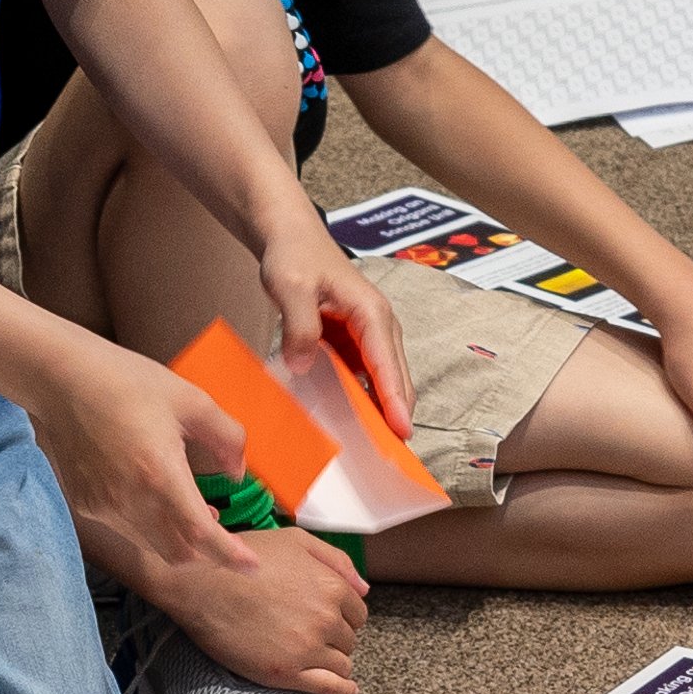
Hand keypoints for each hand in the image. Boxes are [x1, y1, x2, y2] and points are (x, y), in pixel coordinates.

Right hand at [35, 344, 364, 693]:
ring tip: (190, 505)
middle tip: (223, 529)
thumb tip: (237, 473)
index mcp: (159, 473)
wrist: (62, 379)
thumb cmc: (127, 381)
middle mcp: (129, 500)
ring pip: (153, 544)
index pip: (200, 534)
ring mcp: (104, 506)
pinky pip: (128, 528)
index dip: (229, 555)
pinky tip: (152, 493)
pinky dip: (150, 523)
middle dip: (207, 550)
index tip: (251, 565)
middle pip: (179, 552)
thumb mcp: (191, 400)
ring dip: (178, 536)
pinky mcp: (87, 505)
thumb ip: (227, 438)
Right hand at [166, 522, 371, 693]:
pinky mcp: (285, 673)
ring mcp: (307, 648)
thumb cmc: (243, 556)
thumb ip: (336, 561)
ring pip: (341, 664)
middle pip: (348, 639)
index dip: (342, 616)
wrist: (199, 581)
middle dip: (335, 638)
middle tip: (310, 635)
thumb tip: (364, 588)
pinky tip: (346, 691)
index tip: (326, 619)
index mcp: (331, 586)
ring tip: (318, 660)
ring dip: (334, 662)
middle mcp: (325, 619)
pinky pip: (329, 688)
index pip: (357, 613)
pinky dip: (342, 691)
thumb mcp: (295, 540)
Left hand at [268, 236, 413, 443]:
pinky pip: (365, 376)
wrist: (291, 237)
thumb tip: (304, 367)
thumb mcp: (291, 287)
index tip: (402, 432)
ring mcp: (368, 336)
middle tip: (393, 457)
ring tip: (377, 451)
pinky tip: (352, 424)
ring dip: (382, 412)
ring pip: (383, 380)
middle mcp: (379, 326)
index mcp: (371, 313)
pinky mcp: (355, 342)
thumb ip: (299, 327)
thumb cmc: (294, 255)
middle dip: (398, 415)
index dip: (395, 400)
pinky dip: (363, 400)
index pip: (387, 363)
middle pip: (395, 378)